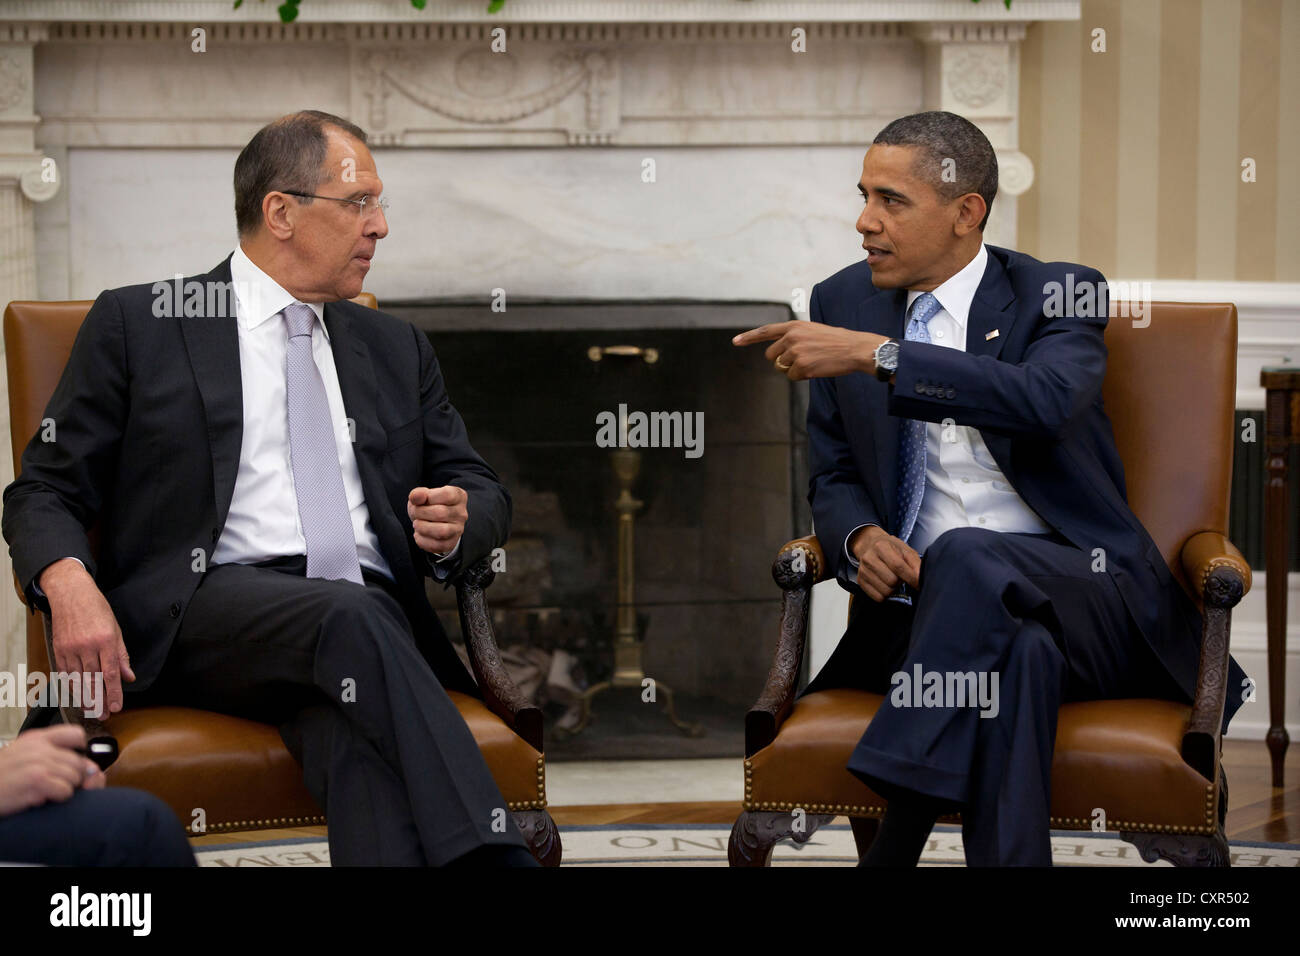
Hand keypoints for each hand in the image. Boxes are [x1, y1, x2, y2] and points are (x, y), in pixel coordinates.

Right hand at [0, 725, 104, 817]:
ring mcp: (38, 762)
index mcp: (35, 738)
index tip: (71, 764)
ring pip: (75, 777)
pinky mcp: (35, 780)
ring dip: (64, 790)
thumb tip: (94, 770)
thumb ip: (54, 759)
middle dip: (74, 779)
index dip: (79, 752)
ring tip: (44, 792)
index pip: (75, 735)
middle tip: (56, 787)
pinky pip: (65, 791)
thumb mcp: (22, 760)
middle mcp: (39, 747)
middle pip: (79, 762)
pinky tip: (40, 798)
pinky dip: (57, 798)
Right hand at [39, 559, 132, 718]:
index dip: (114, 692)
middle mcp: (87, 646)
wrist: (71, 594)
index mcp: (105, 640)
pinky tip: (78, 695)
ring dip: (85, 697)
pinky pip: (65, 673)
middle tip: (103, 715)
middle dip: (99, 700)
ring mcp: (70, 648)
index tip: (116, 707)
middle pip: (93, 680)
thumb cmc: (96, 609)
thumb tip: (129, 676)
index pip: (111, 673)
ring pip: (78, 679)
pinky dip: (72, 686)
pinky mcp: (59, 649)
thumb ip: (122, 655)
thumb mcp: (116, 629)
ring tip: (91, 710)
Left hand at [408, 486, 466, 554]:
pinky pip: (437, 546)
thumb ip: (419, 493)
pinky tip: (418, 534)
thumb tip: (416, 496)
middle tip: (415, 513)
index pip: (446, 495)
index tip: (421, 500)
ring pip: (441, 532)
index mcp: (458, 496)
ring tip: (417, 524)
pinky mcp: (451, 543)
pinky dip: (422, 541)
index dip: (429, 497)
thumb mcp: (423, 495)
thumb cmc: (429, 505)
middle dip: (420, 513)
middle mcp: (461, 513)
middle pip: (441, 513)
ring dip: (422, 528)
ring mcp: (458, 529)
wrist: (434, 521)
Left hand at [733, 321, 890, 380]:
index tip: (735, 341)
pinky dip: (803, 376)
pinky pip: (793, 377)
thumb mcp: (812, 331)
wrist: (854, 349)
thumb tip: (778, 356)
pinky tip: (817, 368)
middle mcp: (791, 337)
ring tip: (813, 361)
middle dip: (782, 360)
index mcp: (794, 326)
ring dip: (794, 369)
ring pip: (782, 368)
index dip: (749, 337)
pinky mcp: (802, 367)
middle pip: (772, 356)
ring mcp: (796, 352)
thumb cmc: (836, 341)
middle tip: (801, 358)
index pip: (766, 331)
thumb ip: (794, 337)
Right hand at [850, 525, 921, 601]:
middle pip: (892, 581)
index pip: (898, 566)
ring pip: (886, 591)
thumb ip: (915, 564)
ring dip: (894, 589)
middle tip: (901, 576)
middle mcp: (869, 558)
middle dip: (901, 581)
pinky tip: (885, 584)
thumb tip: (920, 579)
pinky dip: (885, 594)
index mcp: (882, 547)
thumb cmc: (890, 548)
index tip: (918, 583)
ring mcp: (863, 570)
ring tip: (893, 579)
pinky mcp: (860, 581)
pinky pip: (878, 597)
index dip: (911, 578)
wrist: (870, 545)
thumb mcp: (905, 550)